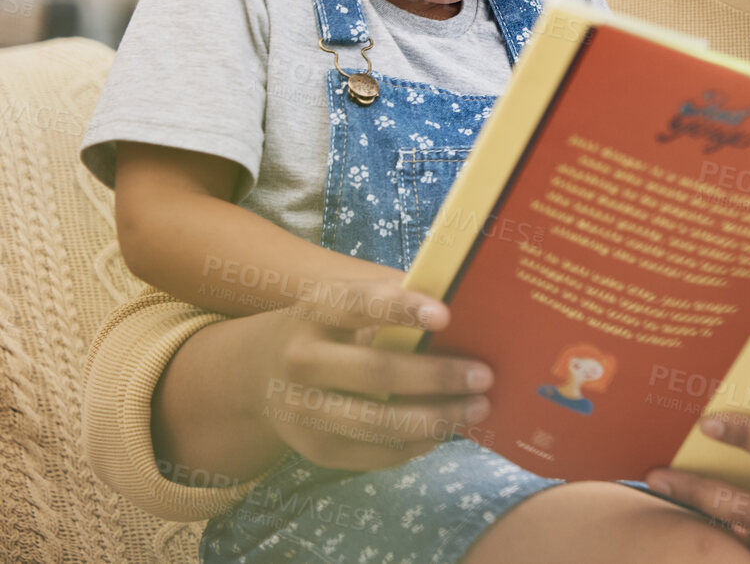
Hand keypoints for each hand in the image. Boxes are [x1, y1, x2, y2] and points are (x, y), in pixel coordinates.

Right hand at [246, 275, 495, 471]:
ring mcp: (304, 409)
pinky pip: (374, 454)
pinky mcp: (315, 449)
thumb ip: (398, 297)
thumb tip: (470, 303)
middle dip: (437, 376)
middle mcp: (302, 359)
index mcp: (317, 310)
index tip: (446, 316)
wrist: (265, 373)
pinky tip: (445, 431)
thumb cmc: (334, 327)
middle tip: (484, 376)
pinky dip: (416, 444)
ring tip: (478, 409)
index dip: (401, 309)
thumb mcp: (350, 299)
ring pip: (377, 423)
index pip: (358, 305)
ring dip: (435, 419)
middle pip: (376, 372)